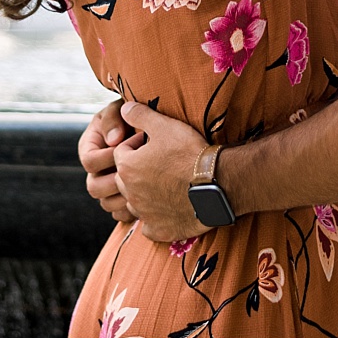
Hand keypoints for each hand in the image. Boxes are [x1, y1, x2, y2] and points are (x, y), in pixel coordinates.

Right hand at [79, 100, 137, 223]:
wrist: (152, 131)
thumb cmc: (134, 116)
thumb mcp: (120, 109)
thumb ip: (113, 118)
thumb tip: (113, 140)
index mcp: (90, 147)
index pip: (89, 160)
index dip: (109, 157)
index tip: (130, 147)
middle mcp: (95, 170)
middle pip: (93, 187)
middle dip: (116, 180)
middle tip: (139, 170)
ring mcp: (107, 187)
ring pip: (106, 204)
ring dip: (125, 196)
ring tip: (146, 184)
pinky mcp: (120, 199)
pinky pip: (120, 214)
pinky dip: (132, 209)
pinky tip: (149, 197)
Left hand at [113, 101, 208, 242]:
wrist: (216, 184)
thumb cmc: (189, 153)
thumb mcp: (165, 125)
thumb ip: (140, 115)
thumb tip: (125, 108)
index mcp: (127, 167)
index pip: (121, 152)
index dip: (136, 145)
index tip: (154, 144)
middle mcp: (130, 193)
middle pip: (125, 178)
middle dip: (138, 169)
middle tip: (161, 162)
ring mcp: (143, 214)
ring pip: (136, 201)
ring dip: (145, 193)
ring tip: (167, 183)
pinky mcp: (159, 229)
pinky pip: (149, 225)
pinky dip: (155, 218)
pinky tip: (169, 208)